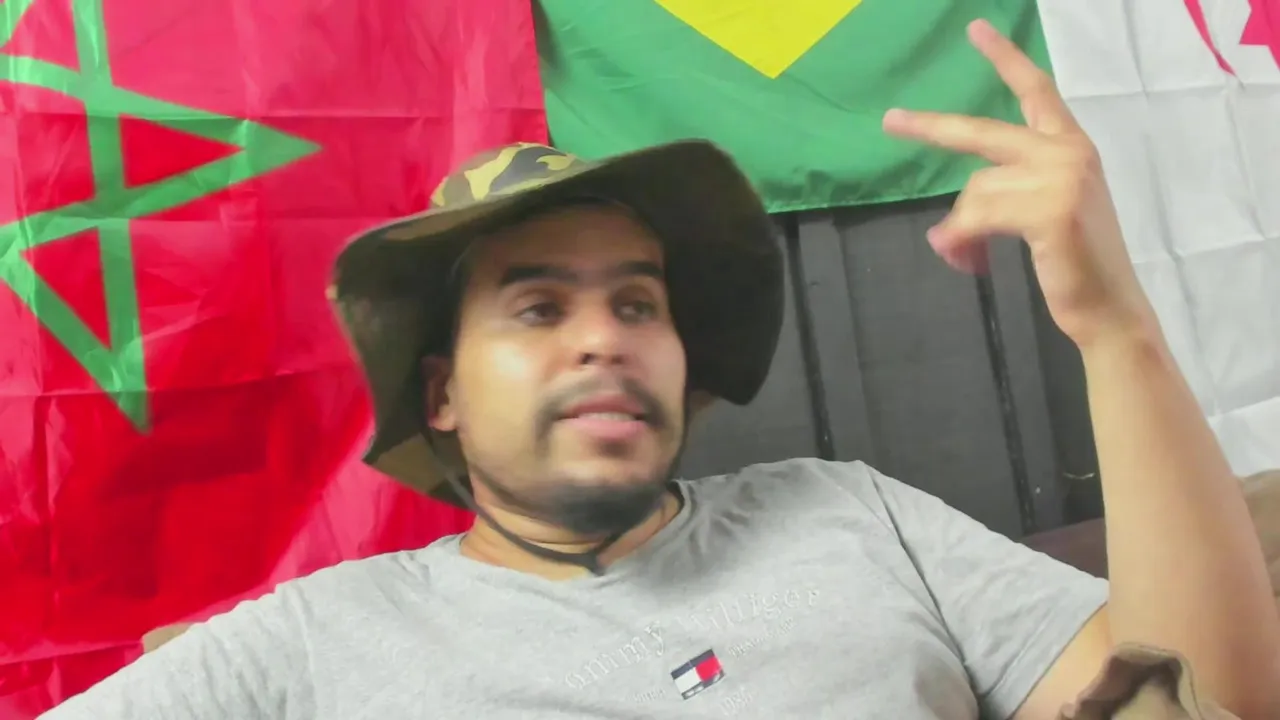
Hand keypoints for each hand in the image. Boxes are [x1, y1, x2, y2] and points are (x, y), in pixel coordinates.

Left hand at [881, 19, 1156, 349]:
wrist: (1108, 307)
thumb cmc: (1075, 263)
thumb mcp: (1043, 213)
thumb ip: (1004, 196)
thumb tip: (943, 229)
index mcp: (1072, 146)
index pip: (1036, 91)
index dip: (1005, 59)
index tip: (976, 30)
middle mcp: (1068, 152)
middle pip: (982, 132)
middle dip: (932, 127)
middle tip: (891, 121)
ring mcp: (1061, 178)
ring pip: (976, 190)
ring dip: (959, 229)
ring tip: (963, 256)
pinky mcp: (1049, 210)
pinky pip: (978, 217)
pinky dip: (962, 240)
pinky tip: (966, 259)